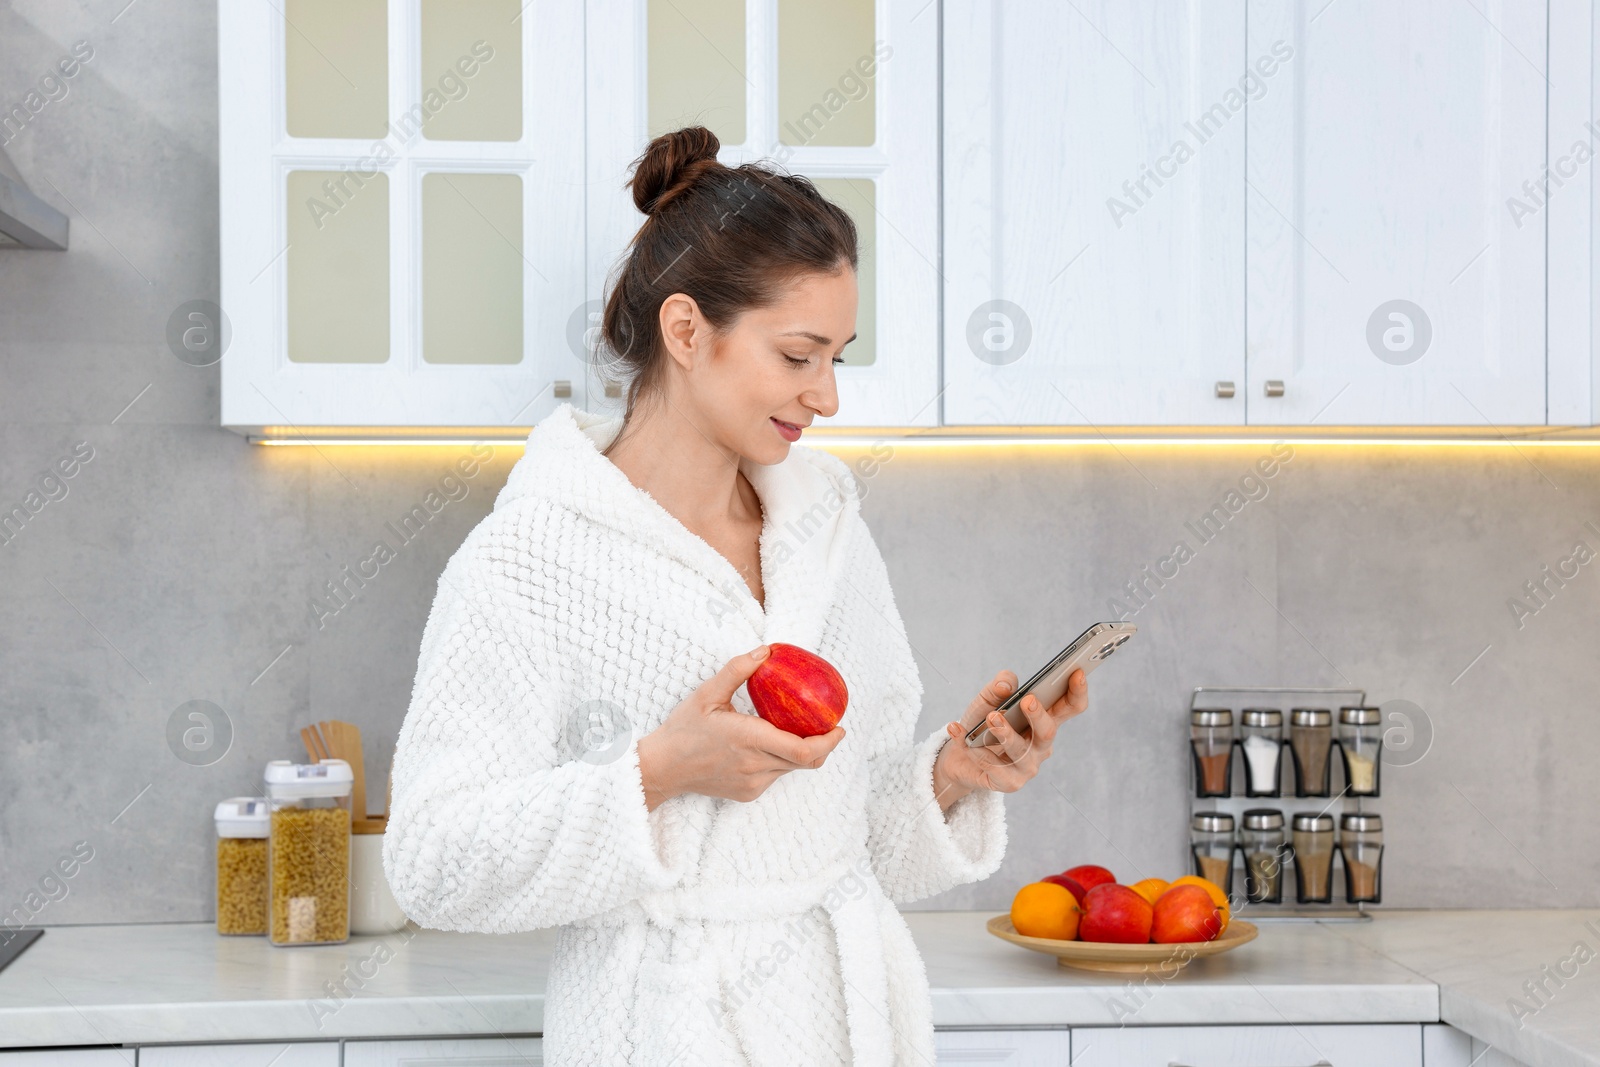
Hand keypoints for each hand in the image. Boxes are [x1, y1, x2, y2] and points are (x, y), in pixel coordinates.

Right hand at [637, 644, 845, 809]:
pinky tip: (770, 744)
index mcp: (748, 740)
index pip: (803, 750)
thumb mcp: (706, 694)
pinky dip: (781, 760)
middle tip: (830, 726)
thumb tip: (765, 652)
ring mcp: (753, 783)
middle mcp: (755, 766)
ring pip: (792, 769)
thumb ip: (737, 670)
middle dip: (823, 745)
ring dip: (801, 751)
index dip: (829, 742)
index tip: (839, 727)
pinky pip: (776, 776)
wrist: (662, 769)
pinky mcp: (748, 794)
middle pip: (806, 762)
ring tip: (799, 730)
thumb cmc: (683, 729)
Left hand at [930, 668, 1089, 809]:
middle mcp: (1040, 745)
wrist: (957, 757)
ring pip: (1020, 750)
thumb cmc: (981, 724)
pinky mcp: (1009, 782)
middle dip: (1039, 716)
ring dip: (1005, 733)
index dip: (1077, 691)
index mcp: (1044, 720)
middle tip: (1027, 700)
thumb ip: (998, 686)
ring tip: (991, 717)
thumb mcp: (987, 699)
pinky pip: (992, 765)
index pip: (1070, 707)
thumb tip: (1006, 685)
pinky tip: (957, 730)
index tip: (1077, 672)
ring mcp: (1027, 766)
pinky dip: (972, 746)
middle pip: (1048, 731)